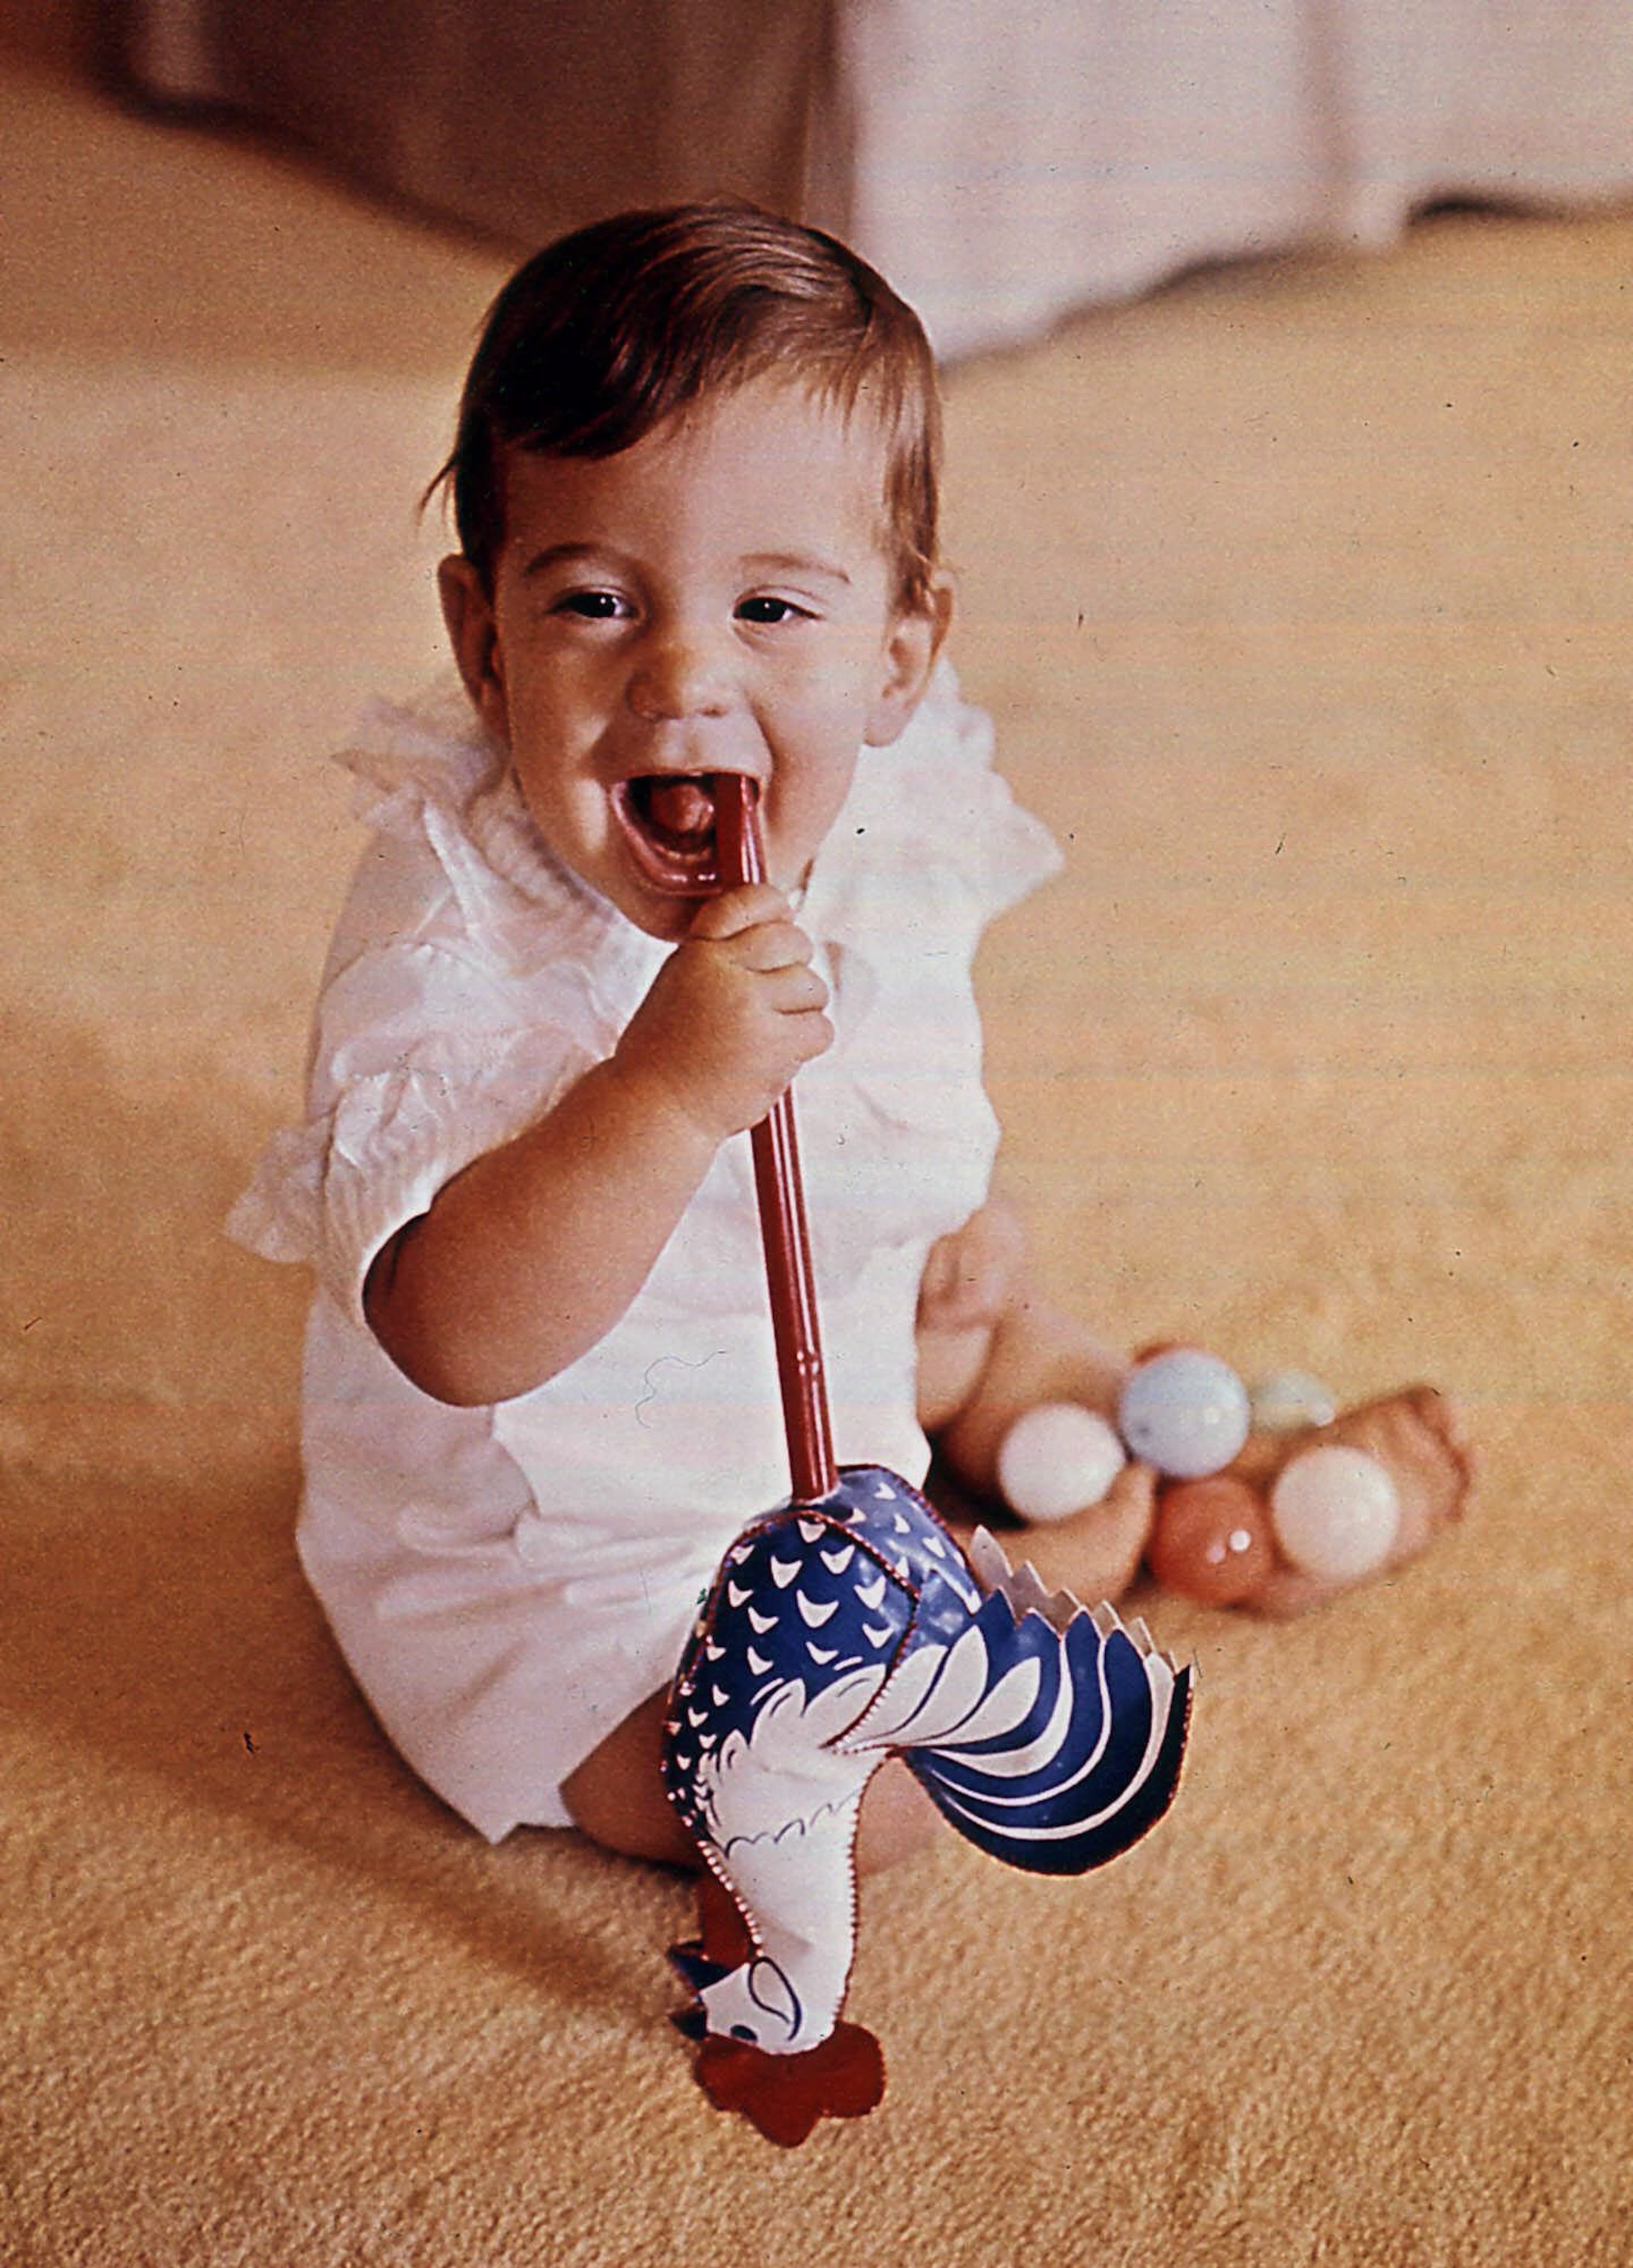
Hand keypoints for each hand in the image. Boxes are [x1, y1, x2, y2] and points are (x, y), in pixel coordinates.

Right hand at [612, 884, 832, 1143]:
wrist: (657, 1109)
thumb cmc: (668, 1052)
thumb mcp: (679, 984)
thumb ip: (722, 955)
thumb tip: (783, 921)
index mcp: (696, 952)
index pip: (748, 901)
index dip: (775, 906)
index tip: (783, 915)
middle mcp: (722, 970)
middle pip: (794, 942)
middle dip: (794, 968)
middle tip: (774, 1000)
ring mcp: (750, 1005)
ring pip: (812, 989)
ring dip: (800, 1013)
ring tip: (765, 1037)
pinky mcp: (775, 1043)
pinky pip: (819, 1028)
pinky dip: (806, 1044)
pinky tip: (775, 1058)